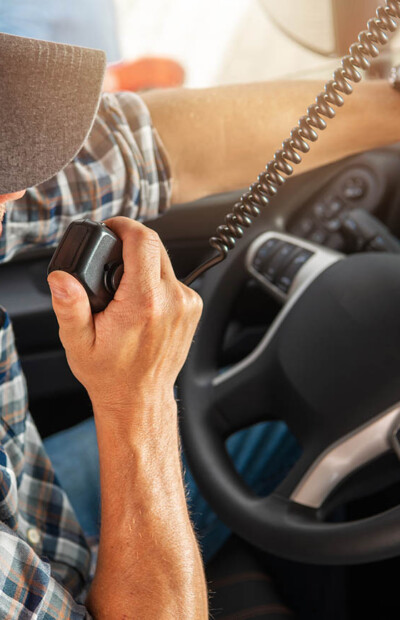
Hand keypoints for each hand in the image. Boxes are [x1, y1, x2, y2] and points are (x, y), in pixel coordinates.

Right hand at [47, 217, 202, 417]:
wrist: (139, 398)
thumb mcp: (79, 342)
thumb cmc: (110, 374)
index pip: (144, 241)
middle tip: (110, 263)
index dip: (125, 226)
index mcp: (143, 302)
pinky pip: (174, 280)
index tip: (112, 228)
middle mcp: (172, 299)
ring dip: (143, 266)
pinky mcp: (193, 308)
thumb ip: (69, 306)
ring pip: (165, 263)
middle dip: (130, 247)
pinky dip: (156, 282)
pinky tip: (142, 303)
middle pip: (155, 247)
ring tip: (124, 291)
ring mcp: (187, 304)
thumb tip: (61, 278)